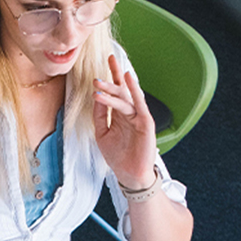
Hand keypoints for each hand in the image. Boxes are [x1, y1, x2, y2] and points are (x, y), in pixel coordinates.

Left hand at [93, 53, 157, 189]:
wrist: (129, 174)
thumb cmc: (118, 156)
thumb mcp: (102, 133)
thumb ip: (99, 116)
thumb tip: (95, 98)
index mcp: (120, 115)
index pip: (115, 93)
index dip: (109, 79)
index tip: (101, 65)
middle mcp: (129, 113)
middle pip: (122, 90)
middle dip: (113, 77)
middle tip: (103, 66)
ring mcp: (138, 116)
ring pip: (125, 97)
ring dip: (112, 89)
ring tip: (99, 83)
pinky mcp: (145, 122)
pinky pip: (138, 103)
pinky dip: (134, 90)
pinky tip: (128, 79)